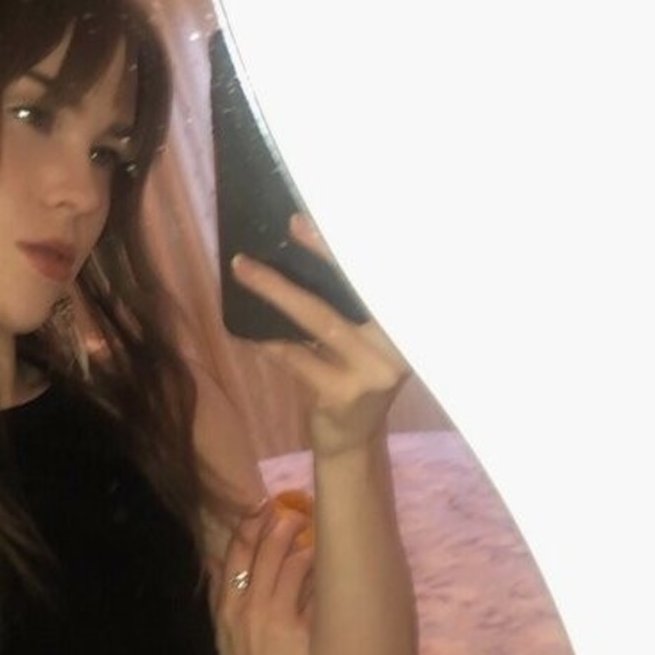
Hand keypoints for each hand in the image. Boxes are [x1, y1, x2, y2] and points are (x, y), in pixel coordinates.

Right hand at [211, 503, 317, 654]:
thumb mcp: (226, 642)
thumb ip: (226, 605)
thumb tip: (218, 569)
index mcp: (224, 611)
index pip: (232, 555)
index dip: (247, 526)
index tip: (261, 507)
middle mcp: (243, 608)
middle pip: (257, 549)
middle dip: (274, 522)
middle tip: (293, 507)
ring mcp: (270, 617)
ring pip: (284, 561)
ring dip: (300, 538)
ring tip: (314, 526)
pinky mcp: (296, 630)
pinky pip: (309, 586)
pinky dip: (318, 567)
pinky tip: (330, 557)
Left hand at [231, 213, 411, 458]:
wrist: (353, 443)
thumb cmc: (355, 377)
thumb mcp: (366, 339)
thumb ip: (354, 304)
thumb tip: (311, 242)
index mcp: (409, 325)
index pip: (384, 275)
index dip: (357, 244)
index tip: (335, 211)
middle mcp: (400, 346)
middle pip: (356, 288)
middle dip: (323, 251)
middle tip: (293, 222)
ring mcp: (373, 372)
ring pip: (320, 320)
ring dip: (278, 291)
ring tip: (244, 267)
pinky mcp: (343, 395)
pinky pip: (298, 358)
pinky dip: (271, 341)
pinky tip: (248, 330)